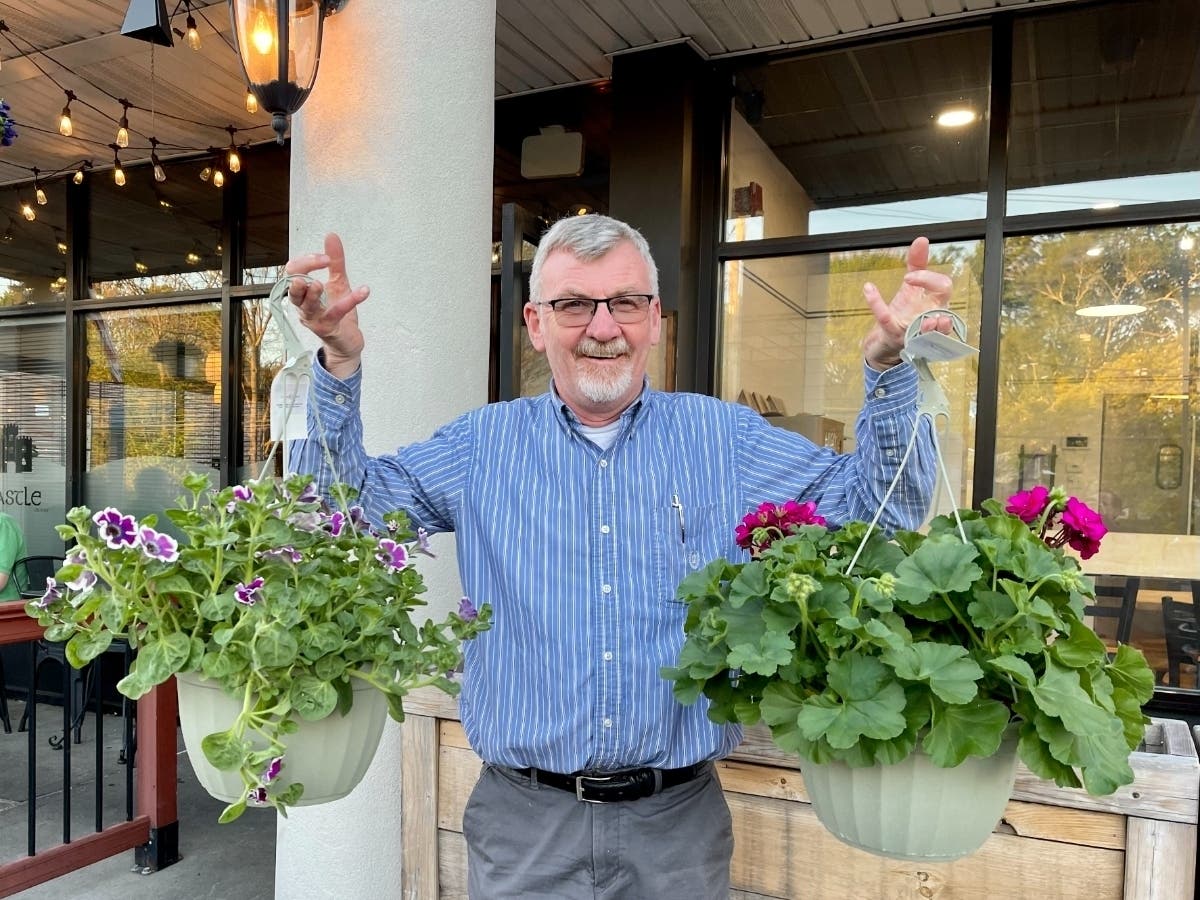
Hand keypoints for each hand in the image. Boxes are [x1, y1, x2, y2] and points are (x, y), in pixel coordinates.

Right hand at [284, 233, 370, 377]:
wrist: (347, 342)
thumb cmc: (338, 313)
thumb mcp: (338, 283)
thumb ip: (334, 262)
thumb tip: (331, 236)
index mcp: (302, 294)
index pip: (292, 272)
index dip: (306, 261)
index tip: (325, 257)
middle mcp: (303, 307)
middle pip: (293, 287)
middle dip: (302, 273)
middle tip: (321, 262)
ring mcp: (314, 319)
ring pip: (307, 305)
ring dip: (312, 294)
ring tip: (321, 284)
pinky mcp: (329, 329)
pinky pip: (336, 313)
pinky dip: (350, 300)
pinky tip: (364, 290)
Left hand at [861, 236, 953, 370]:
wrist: (885, 341)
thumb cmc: (905, 314)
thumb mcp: (911, 289)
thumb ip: (918, 264)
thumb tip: (921, 240)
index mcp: (935, 305)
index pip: (944, 287)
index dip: (929, 278)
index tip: (910, 275)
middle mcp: (929, 320)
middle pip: (943, 306)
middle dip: (930, 291)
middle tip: (909, 279)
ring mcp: (913, 331)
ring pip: (928, 331)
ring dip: (930, 325)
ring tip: (927, 320)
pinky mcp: (893, 335)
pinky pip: (886, 320)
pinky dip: (876, 303)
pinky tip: (868, 288)